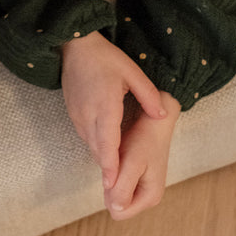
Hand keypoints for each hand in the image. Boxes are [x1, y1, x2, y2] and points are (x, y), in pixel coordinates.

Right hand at [61, 32, 165, 191]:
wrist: (74, 45)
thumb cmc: (104, 57)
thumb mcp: (132, 72)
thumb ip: (149, 96)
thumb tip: (162, 116)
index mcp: (105, 105)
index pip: (107, 142)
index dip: (111, 165)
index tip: (113, 184)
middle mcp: (88, 115)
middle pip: (98, 150)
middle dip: (108, 170)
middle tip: (117, 191)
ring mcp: (78, 115)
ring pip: (91, 145)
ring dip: (103, 158)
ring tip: (115, 176)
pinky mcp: (72, 114)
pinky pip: (86, 136)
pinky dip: (96, 147)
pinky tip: (106, 151)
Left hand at [106, 92, 179, 219]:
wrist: (156, 120)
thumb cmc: (145, 139)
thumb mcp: (132, 163)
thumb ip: (123, 188)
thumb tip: (114, 210)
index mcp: (150, 198)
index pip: (118, 213)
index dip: (110, 193)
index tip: (118, 171)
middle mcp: (148, 197)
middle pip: (116, 204)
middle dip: (112, 185)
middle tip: (120, 162)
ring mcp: (144, 188)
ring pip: (116, 193)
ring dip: (114, 176)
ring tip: (123, 158)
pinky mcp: (138, 178)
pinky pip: (118, 182)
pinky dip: (116, 171)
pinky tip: (123, 157)